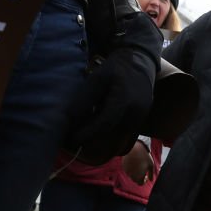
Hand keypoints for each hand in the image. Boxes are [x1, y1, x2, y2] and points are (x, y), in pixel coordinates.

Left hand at [65, 47, 155, 162]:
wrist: (140, 65)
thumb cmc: (115, 70)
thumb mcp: (97, 78)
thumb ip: (85, 99)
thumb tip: (70, 119)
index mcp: (124, 99)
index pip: (105, 123)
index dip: (88, 133)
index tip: (72, 138)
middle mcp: (136, 113)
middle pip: (112, 137)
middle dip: (91, 144)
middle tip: (74, 142)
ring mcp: (140, 120)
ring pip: (118, 143)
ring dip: (101, 146)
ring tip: (85, 141)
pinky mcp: (140, 125)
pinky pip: (124, 141)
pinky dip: (110, 143)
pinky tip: (98, 137)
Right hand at [121, 140, 155, 184]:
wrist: (134, 148)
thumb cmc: (144, 157)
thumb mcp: (151, 165)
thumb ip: (151, 174)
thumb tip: (151, 180)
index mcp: (139, 177)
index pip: (141, 183)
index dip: (144, 180)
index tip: (146, 175)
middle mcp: (131, 176)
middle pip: (135, 180)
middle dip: (139, 176)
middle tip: (143, 169)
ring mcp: (127, 171)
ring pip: (131, 174)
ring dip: (135, 172)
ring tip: (138, 163)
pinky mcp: (124, 166)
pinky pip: (127, 169)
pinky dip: (131, 167)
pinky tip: (134, 160)